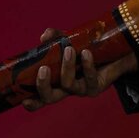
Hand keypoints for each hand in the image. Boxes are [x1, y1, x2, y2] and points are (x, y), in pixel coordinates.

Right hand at [21, 28, 137, 110]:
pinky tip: (86, 53)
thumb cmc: (86, 49)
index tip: (24, 100)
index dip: (33, 102)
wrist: (114, 54)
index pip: (40, 96)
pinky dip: (87, 65)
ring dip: (67, 68)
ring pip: (69, 85)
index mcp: (55, 82)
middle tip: (43, 69)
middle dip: (43, 86)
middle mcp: (66, 89)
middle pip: (51, 98)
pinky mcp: (96, 86)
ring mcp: (81, 89)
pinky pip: (90, 78)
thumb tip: (44, 35)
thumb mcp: (69, 41)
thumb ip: (56, 37)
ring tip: (69, 49)